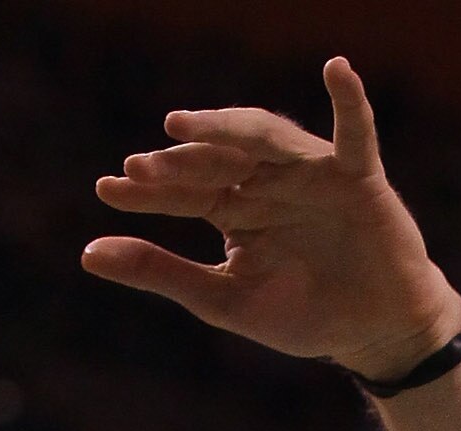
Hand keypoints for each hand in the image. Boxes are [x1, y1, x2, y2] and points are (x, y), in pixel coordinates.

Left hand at [83, 56, 460, 384]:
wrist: (373, 333)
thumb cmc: (304, 316)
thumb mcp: (222, 300)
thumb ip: (160, 273)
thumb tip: (87, 253)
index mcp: (234, 208)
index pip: (184, 191)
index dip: (147, 190)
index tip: (107, 188)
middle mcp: (267, 181)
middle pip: (217, 160)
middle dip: (179, 162)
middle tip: (140, 167)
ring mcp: (310, 173)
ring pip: (265, 138)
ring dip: (227, 127)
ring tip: (184, 125)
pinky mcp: (358, 176)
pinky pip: (355, 131)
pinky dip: (349, 100)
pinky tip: (336, 68)